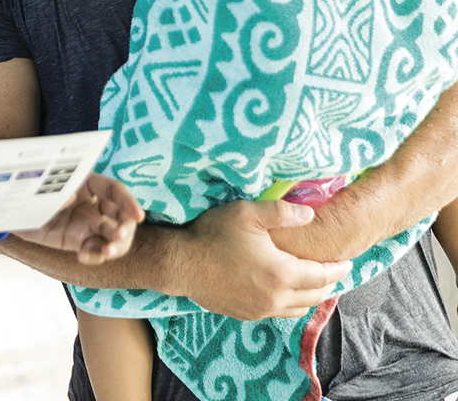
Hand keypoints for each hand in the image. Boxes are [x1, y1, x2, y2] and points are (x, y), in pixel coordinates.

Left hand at [13, 173, 144, 263]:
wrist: (13, 213)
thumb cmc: (29, 193)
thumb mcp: (40, 190)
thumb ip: (57, 193)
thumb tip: (71, 198)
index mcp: (87, 183)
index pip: (114, 190)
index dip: (128, 201)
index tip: (139, 216)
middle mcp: (93, 203)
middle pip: (121, 215)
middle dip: (124, 227)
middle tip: (117, 237)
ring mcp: (89, 223)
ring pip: (114, 236)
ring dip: (116, 245)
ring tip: (107, 251)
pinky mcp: (81, 241)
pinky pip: (95, 250)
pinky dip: (94, 256)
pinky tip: (83, 257)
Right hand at [173, 200, 350, 319]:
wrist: (179, 263)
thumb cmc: (211, 235)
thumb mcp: (246, 213)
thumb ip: (281, 212)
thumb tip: (310, 215)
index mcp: (281, 273)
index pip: (322, 275)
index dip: (338, 269)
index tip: (348, 263)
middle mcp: (275, 298)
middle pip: (314, 296)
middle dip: (328, 285)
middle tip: (334, 274)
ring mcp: (260, 309)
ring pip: (297, 309)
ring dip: (310, 298)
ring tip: (313, 286)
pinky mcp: (245, 314)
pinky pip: (277, 314)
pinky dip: (289, 305)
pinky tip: (283, 294)